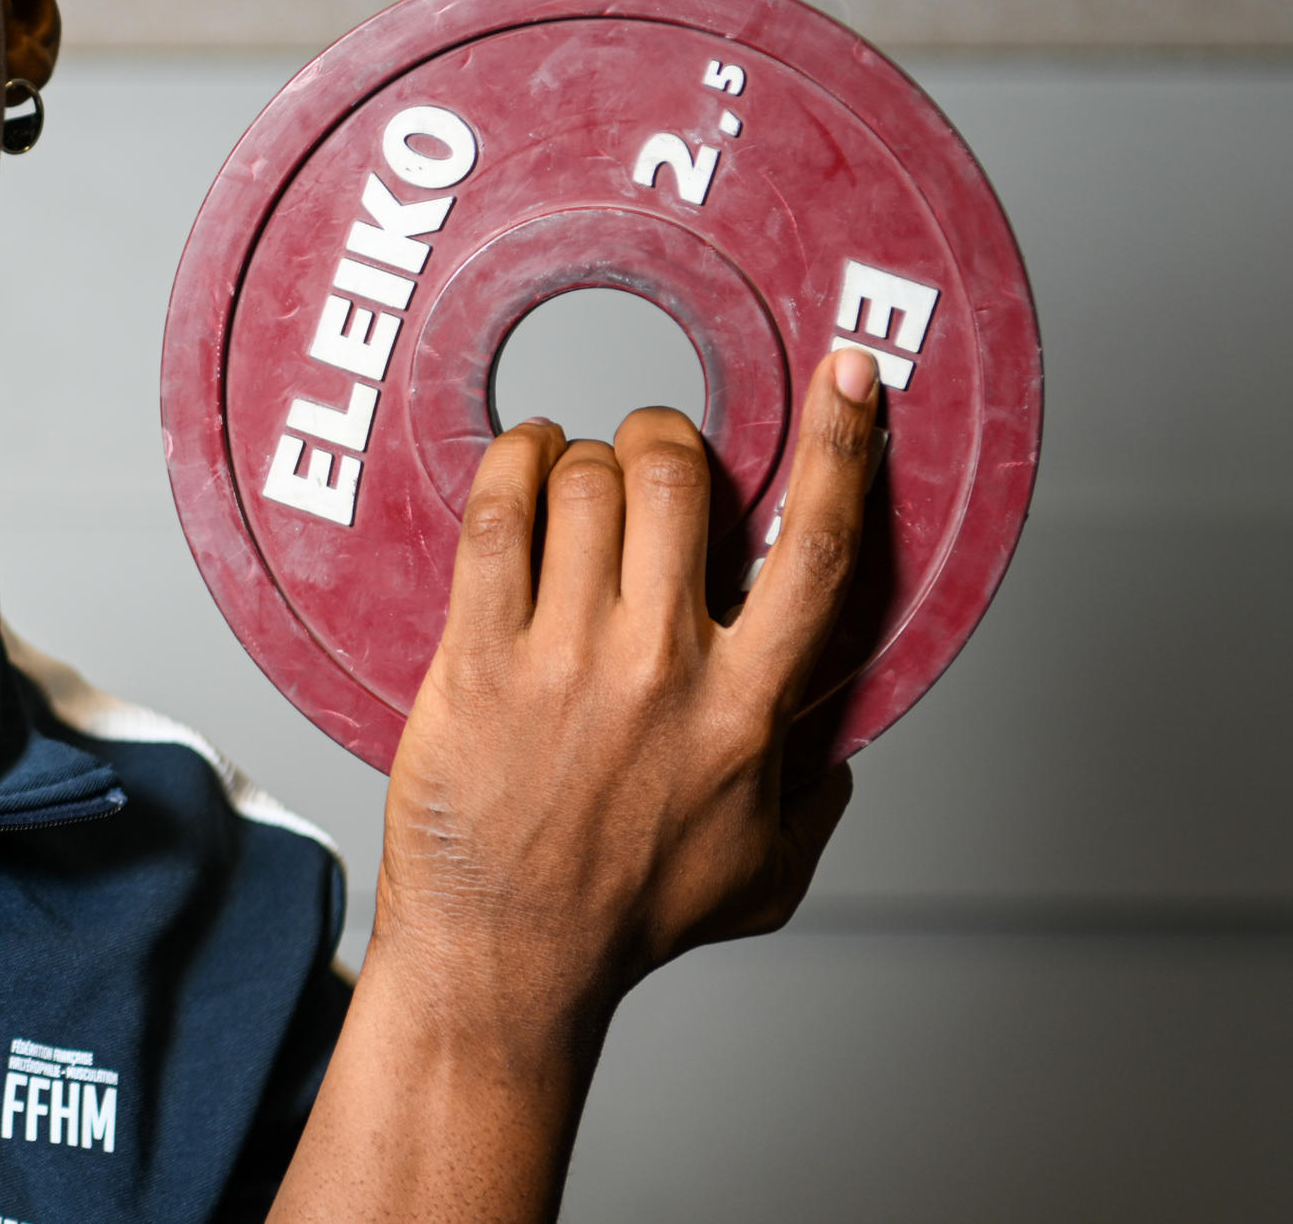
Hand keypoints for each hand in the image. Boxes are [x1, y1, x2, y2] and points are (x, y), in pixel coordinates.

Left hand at [373, 347, 881, 1042]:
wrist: (509, 956)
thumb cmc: (626, 917)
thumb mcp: (765, 870)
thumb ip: (813, 794)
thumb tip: (841, 746)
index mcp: (750, 710)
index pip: (819, 550)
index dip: (844, 446)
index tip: (851, 374)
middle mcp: (665, 669)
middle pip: (678, 478)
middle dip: (664, 438)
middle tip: (647, 456)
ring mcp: (566, 658)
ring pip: (584, 480)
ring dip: (578, 457)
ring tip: (568, 481)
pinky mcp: (477, 658)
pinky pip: (495, 516)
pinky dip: (508, 464)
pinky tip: (514, 467)